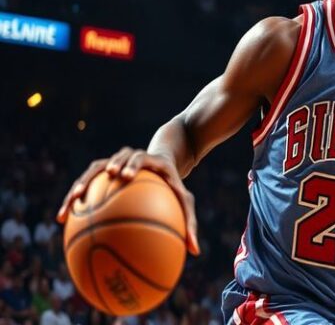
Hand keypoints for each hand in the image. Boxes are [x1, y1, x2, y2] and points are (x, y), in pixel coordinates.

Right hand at [57, 147, 199, 255]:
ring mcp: (114, 164)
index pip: (139, 157)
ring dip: (81, 183)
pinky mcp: (102, 174)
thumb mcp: (185, 202)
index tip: (122, 176)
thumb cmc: (174, 187)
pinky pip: (86, 184)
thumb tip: (196, 252)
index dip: (131, 164)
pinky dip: (75, 198)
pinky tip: (62, 218)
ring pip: (94, 170)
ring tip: (70, 203)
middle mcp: (130, 158)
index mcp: (150, 161)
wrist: (162, 164)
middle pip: (115, 158)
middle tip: (99, 181)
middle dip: (107, 168)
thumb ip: (191, 223)